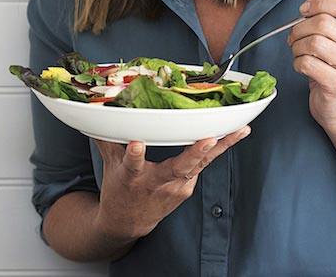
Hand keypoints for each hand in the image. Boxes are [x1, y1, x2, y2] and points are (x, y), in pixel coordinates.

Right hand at [93, 126, 250, 241]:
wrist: (128, 223)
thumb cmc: (119, 188)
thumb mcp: (109, 164)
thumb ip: (107, 138)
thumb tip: (95, 112)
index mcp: (133, 177)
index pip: (132, 165)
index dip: (135, 155)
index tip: (136, 144)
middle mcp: (158, 183)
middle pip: (178, 167)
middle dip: (195, 153)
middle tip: (209, 139)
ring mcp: (177, 186)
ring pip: (201, 164)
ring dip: (222, 146)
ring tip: (240, 130)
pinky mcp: (189, 186)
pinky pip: (206, 163)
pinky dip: (221, 146)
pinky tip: (237, 131)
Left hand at [287, 0, 335, 128]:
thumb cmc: (331, 63)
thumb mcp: (329, 32)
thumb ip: (323, 6)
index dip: (321, 2)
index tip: (305, 9)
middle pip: (324, 23)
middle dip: (300, 28)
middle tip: (294, 36)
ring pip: (314, 43)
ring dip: (296, 46)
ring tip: (298, 52)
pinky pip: (308, 63)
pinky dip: (297, 63)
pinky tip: (302, 66)